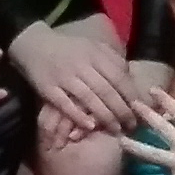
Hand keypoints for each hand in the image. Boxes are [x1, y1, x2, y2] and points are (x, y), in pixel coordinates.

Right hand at [8, 19, 141, 137]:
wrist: (33, 44)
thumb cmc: (69, 48)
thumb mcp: (93, 46)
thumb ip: (112, 59)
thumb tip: (131, 79)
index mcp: (95, 54)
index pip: (118, 77)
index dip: (131, 95)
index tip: (140, 110)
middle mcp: (81, 65)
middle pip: (106, 91)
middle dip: (122, 111)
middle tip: (131, 126)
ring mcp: (64, 77)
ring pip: (89, 100)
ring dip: (105, 117)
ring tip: (116, 130)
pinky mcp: (48, 89)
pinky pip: (66, 105)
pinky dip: (79, 116)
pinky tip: (91, 126)